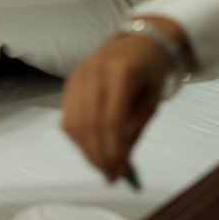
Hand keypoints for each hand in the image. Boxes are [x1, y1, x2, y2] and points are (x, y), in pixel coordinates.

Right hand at [61, 20, 190, 180]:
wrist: (138, 43)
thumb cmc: (150, 73)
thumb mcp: (151, 103)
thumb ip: (134, 131)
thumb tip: (119, 164)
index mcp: (121, 73)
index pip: (110, 119)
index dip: (113, 150)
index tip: (120, 173)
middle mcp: (94, 70)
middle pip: (89, 123)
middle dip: (98, 155)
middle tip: (109, 176)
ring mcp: (78, 74)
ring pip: (73, 122)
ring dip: (86, 150)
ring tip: (101, 166)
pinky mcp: (69, 80)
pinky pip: (67, 116)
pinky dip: (78, 138)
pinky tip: (91, 148)